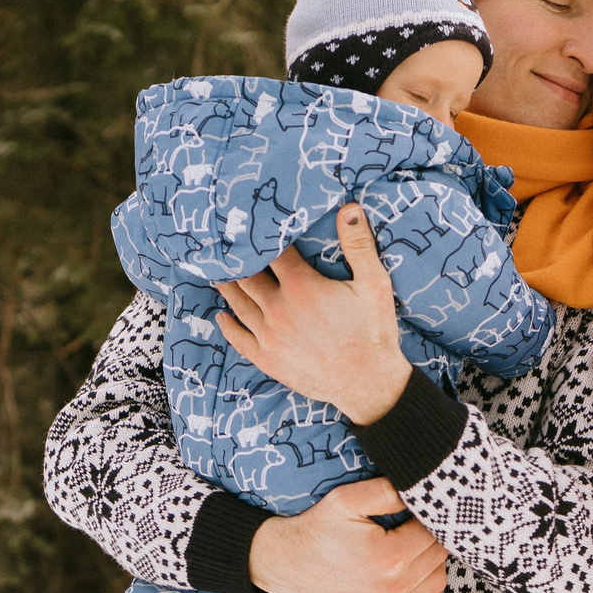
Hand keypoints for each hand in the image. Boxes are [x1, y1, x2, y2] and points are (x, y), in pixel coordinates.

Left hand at [217, 204, 412, 424]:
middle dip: (237, 259)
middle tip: (224, 246)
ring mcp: (270, 335)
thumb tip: (350, 208)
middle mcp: (278, 308)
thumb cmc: (373, 332)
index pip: (272, 251)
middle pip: (247, 276)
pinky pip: (239, 339)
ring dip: (227, 286)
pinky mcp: (268, 359)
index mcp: (301, 286)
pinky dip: (228, 326)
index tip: (254, 224)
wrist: (368, 384)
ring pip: (239, 303)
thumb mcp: (374, 283)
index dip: (262, 235)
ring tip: (218, 273)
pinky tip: (221, 316)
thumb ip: (358, 244)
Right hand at [250, 479, 448, 592]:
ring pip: (438, 582)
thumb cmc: (318, 529)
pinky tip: (414, 577)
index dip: (424, 518)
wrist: (290, 564)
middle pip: (438, 557)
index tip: (409, 513)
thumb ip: (386, 491)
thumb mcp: (346, 499)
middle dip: (428, 539)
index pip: (433, 533)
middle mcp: (395, 587)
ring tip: (409, 550)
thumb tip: (418, 493)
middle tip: (407, 529)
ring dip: (431, 564)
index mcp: (390, 555)